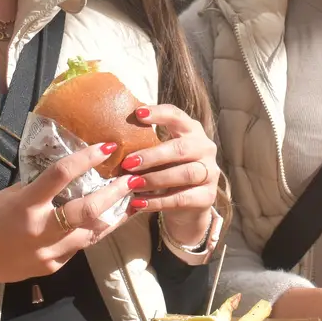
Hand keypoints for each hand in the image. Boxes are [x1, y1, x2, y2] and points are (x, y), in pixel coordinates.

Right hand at [0, 142, 136, 297]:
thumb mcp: (8, 196)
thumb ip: (38, 189)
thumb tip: (67, 179)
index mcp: (26, 205)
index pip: (61, 174)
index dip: (86, 158)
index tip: (107, 146)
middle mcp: (40, 230)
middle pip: (87, 210)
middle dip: (114, 193)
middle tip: (131, 179)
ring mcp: (48, 252)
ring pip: (91, 234)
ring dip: (112, 217)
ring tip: (130, 203)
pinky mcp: (51, 268)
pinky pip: (77, 249)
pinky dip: (90, 234)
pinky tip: (103, 223)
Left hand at [122, 104, 220, 246]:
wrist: (189, 207)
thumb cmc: (168, 171)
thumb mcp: (160, 155)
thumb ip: (146, 144)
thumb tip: (111, 141)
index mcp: (192, 131)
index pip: (178, 116)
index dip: (159, 113)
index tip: (138, 114)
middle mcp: (205, 148)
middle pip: (181, 148)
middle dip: (152, 155)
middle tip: (127, 163)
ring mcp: (210, 173)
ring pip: (185, 174)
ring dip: (155, 179)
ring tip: (132, 184)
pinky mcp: (208, 196)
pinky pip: (182, 198)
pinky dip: (158, 201)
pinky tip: (138, 203)